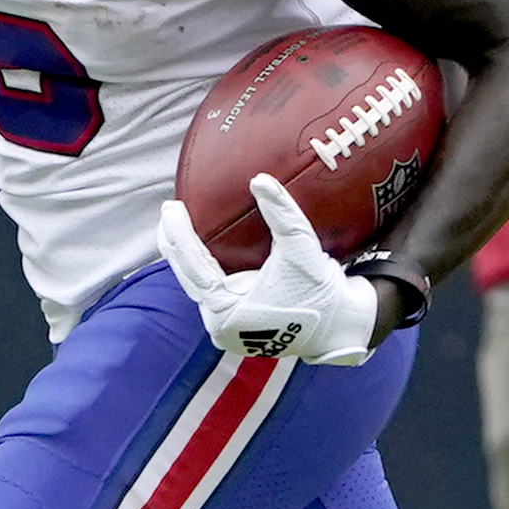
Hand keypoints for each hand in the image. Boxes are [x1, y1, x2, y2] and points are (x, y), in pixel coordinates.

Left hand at [158, 179, 380, 363]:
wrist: (339, 327)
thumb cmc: (320, 291)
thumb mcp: (302, 250)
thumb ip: (282, 214)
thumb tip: (260, 179)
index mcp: (227, 311)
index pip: (191, 265)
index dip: (178, 234)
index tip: (171, 207)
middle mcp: (219, 324)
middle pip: (187, 277)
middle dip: (175, 243)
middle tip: (170, 209)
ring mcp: (224, 329)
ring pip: (197, 287)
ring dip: (189, 258)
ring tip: (180, 226)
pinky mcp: (234, 328)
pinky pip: (212, 294)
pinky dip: (205, 271)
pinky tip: (203, 250)